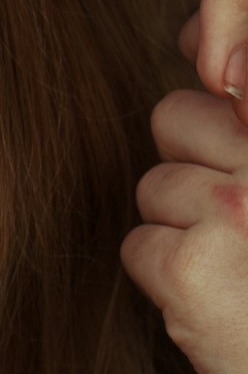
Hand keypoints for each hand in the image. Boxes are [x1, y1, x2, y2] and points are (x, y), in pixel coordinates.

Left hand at [121, 79, 247, 373]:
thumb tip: (228, 77)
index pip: (233, 70)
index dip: (216, 92)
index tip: (225, 122)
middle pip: (173, 117)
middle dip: (190, 162)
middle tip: (234, 217)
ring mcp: (230, 209)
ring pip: (153, 187)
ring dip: (180, 226)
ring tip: (235, 267)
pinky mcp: (189, 268)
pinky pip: (138, 245)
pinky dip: (165, 278)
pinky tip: (214, 302)